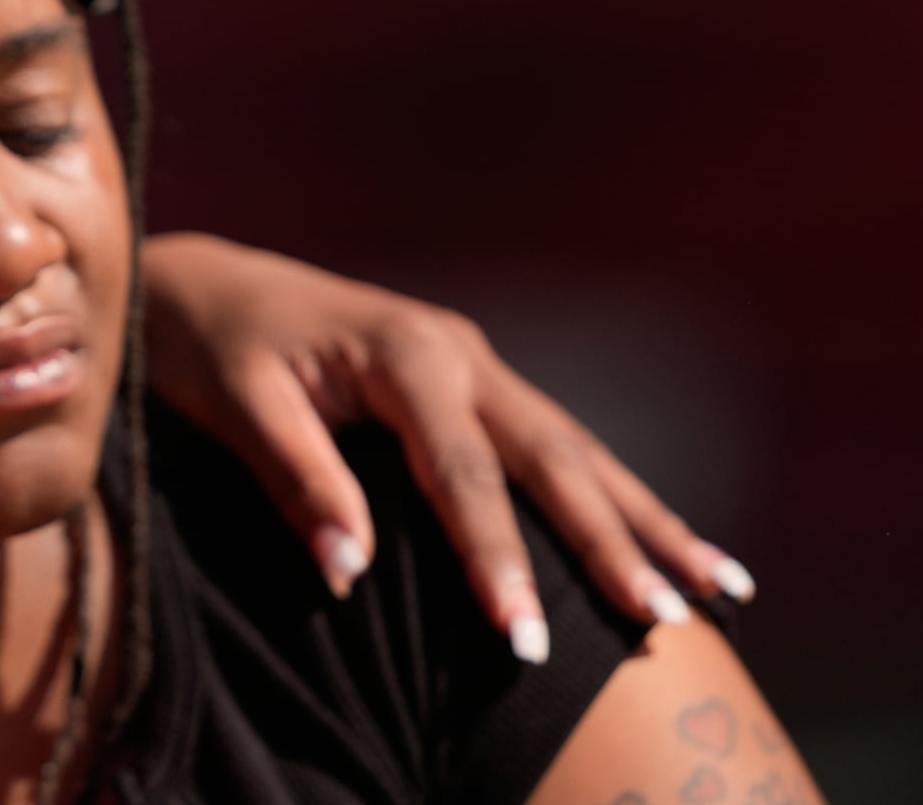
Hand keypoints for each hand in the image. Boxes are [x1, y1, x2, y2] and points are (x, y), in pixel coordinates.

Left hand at [135, 233, 754, 652]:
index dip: (496, 559)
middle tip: (661, 621)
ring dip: (645, 521)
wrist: (202, 283)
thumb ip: (296, 480)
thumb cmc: (210, 346)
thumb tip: (350, 571)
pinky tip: (669, 541)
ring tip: (721, 590)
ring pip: (577, 451)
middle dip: (610, 545)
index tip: (524, 638)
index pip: (463, 474)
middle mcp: (458, 351)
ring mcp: (476, 362)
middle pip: (551, 460)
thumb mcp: (236, 404)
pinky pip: (557, 446)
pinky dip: (616, 496)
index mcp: (403, 353)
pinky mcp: (475, 382)